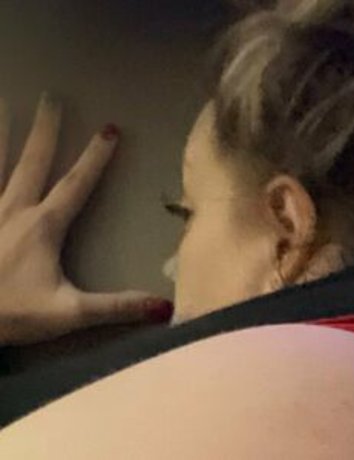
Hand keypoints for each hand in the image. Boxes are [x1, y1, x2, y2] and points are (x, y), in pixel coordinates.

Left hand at [0, 92, 172, 345]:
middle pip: (31, 162)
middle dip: (45, 130)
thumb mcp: (69, 314)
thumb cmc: (10, 315)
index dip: (95, 157)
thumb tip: (164, 307)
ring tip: (1, 102)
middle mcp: (12, 209)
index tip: (110, 128)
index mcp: (43, 226)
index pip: (76, 184)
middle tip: (50, 98)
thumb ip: (116, 307)